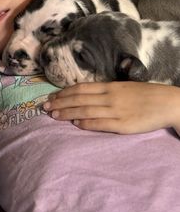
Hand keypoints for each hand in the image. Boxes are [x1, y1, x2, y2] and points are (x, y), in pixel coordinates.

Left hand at [43, 82, 179, 134]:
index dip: (63, 93)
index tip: (51, 97)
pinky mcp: (123, 125)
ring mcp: (116, 111)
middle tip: (44, 108)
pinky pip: (100, 124)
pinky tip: (75, 125)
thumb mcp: (122, 88)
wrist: (168, 103)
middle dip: (60, 103)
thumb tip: (84, 96)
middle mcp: (109, 97)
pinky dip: (86, 124)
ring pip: (85, 111)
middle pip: (78, 100)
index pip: (80, 89)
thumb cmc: (144, 95)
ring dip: (67, 113)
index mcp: (109, 87)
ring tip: (54, 116)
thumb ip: (105, 91)